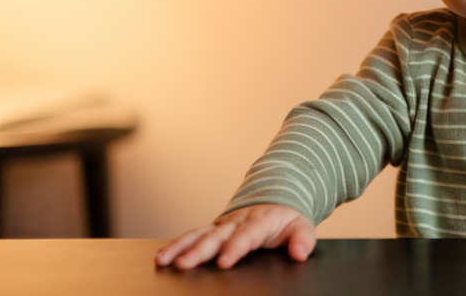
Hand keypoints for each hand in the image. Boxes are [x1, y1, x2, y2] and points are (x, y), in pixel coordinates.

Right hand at [155, 204, 315, 269]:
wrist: (275, 201)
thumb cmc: (286, 219)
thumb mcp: (301, 226)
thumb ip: (303, 239)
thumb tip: (300, 253)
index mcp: (259, 221)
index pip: (246, 235)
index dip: (235, 247)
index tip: (225, 261)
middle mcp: (237, 222)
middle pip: (216, 237)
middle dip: (199, 251)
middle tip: (185, 264)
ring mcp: (222, 225)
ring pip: (198, 235)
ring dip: (181, 247)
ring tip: (164, 260)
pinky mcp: (213, 230)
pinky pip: (192, 236)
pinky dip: (177, 245)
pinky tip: (162, 257)